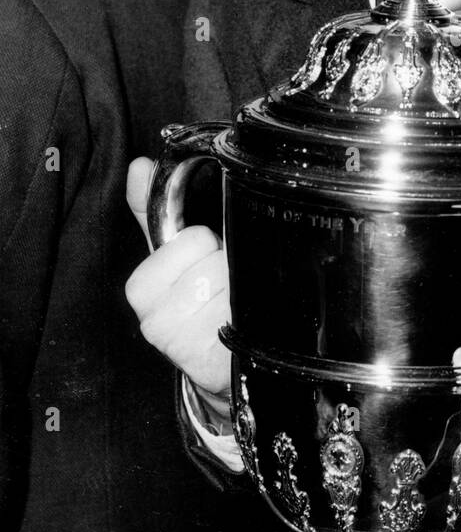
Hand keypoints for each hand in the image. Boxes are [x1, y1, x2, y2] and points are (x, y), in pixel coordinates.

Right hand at [125, 157, 231, 401]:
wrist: (219, 363)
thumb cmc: (196, 302)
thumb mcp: (172, 257)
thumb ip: (153, 211)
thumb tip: (138, 167)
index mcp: (143, 287)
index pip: (192, 239)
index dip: (206, 245)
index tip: (202, 262)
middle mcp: (156, 320)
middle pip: (215, 260)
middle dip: (225, 266)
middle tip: (220, 286)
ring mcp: (183, 345)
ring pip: (232, 284)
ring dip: (240, 291)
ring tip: (231, 306)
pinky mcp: (211, 364)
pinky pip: (245, 317)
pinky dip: (251, 316)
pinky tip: (239, 327)